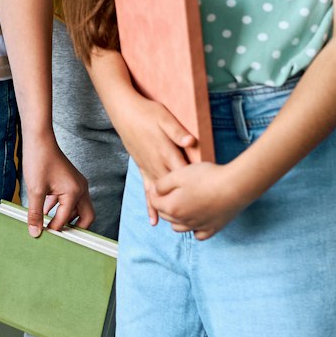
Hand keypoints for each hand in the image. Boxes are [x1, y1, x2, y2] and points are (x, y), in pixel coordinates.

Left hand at [20, 131, 92, 234]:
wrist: (39, 138)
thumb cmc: (39, 160)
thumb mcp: (35, 190)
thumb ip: (36, 213)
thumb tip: (35, 232)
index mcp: (75, 192)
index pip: (66, 219)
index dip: (54, 229)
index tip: (43, 236)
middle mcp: (81, 189)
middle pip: (86, 217)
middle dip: (75, 228)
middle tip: (60, 236)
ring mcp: (78, 184)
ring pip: (79, 209)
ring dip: (67, 217)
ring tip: (51, 225)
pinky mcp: (71, 181)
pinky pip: (71, 199)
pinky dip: (61, 207)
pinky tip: (46, 210)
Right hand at [110, 94, 200, 218]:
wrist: (124, 112)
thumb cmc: (147, 112)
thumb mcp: (164, 117)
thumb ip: (177, 131)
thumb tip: (190, 141)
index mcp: (166, 152)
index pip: (185, 173)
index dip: (197, 185)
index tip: (211, 196)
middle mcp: (157, 164)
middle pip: (175, 188)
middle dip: (187, 202)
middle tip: (201, 217)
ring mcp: (148, 168)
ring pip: (161, 193)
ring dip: (170, 208)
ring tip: (181, 224)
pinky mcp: (142, 169)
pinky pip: (146, 191)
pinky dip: (150, 206)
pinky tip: (154, 220)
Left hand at [145, 159, 255, 239]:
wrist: (234, 186)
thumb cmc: (206, 177)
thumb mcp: (178, 174)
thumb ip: (162, 184)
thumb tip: (155, 191)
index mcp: (172, 207)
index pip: (155, 203)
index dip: (155, 193)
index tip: (161, 185)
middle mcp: (183, 221)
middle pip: (166, 216)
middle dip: (165, 205)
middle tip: (172, 192)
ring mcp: (198, 227)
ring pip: (179, 227)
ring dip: (177, 218)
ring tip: (184, 205)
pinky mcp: (213, 229)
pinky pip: (198, 235)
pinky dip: (194, 229)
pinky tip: (197, 219)